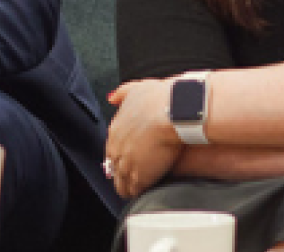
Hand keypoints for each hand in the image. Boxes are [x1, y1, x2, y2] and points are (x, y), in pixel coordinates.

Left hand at [106, 79, 183, 198]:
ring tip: (130, 191)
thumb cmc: (158, 99)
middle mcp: (117, 148)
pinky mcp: (140, 176)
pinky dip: (135, 192)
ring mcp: (127, 162)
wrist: (172, 111)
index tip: (124, 160)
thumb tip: (112, 98)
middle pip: (113, 167)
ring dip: (126, 185)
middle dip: (119, 172)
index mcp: (115, 130)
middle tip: (126, 178)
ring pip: (121, 181)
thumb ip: (122, 94)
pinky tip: (138, 194)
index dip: (118, 156)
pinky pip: (133, 189)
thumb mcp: (134, 89)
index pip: (111, 149)